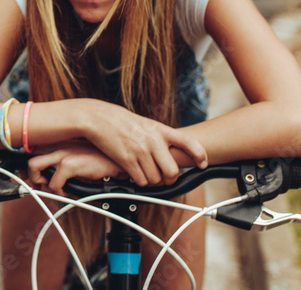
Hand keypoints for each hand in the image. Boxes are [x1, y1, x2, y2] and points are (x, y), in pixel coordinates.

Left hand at [27, 142, 122, 194]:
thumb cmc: (100, 161)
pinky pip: (54, 183)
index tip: (25, 178)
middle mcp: (58, 145)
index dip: (27, 168)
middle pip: (29, 158)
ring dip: (42, 183)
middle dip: (32, 177)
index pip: (34, 151)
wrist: (120, 160)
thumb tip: (49, 180)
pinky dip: (59, 191)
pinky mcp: (70, 163)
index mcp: (59, 143)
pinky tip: (70, 191)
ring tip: (55, 189)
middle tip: (43, 186)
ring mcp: (63, 152)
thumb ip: (64, 165)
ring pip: (34, 167)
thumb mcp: (79, 160)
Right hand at [82, 101, 206, 186]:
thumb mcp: (145, 123)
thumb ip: (159, 136)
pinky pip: (141, 181)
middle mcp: (153, 141)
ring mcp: (140, 151)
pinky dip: (140, 182)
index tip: (203, 164)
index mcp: (160, 130)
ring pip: (156, 179)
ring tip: (146, 174)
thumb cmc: (121, 121)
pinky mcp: (126, 160)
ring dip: (152, 181)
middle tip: (165, 178)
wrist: (98, 118)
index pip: (188, 142)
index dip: (199, 155)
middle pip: (172, 171)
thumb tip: (172, 151)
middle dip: (170, 179)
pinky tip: (135, 174)